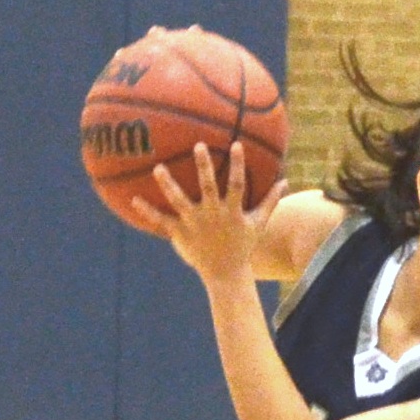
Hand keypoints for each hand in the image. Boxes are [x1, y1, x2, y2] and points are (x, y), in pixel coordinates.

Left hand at [131, 141, 285, 283]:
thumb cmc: (242, 246)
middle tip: (198, 145)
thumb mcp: (258, 224)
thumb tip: (286, 181)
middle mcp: (213, 215)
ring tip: (158, 168)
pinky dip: (147, 211)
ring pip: (180, 201)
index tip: (236, 144)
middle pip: (208, 187)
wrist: (226, 274)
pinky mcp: (181, 234)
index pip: (236, 184)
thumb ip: (270, 201)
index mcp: (231, 211)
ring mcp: (195, 224)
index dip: (238, 165)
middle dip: (204, 166)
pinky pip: (162, 220)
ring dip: (168, 184)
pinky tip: (133, 199)